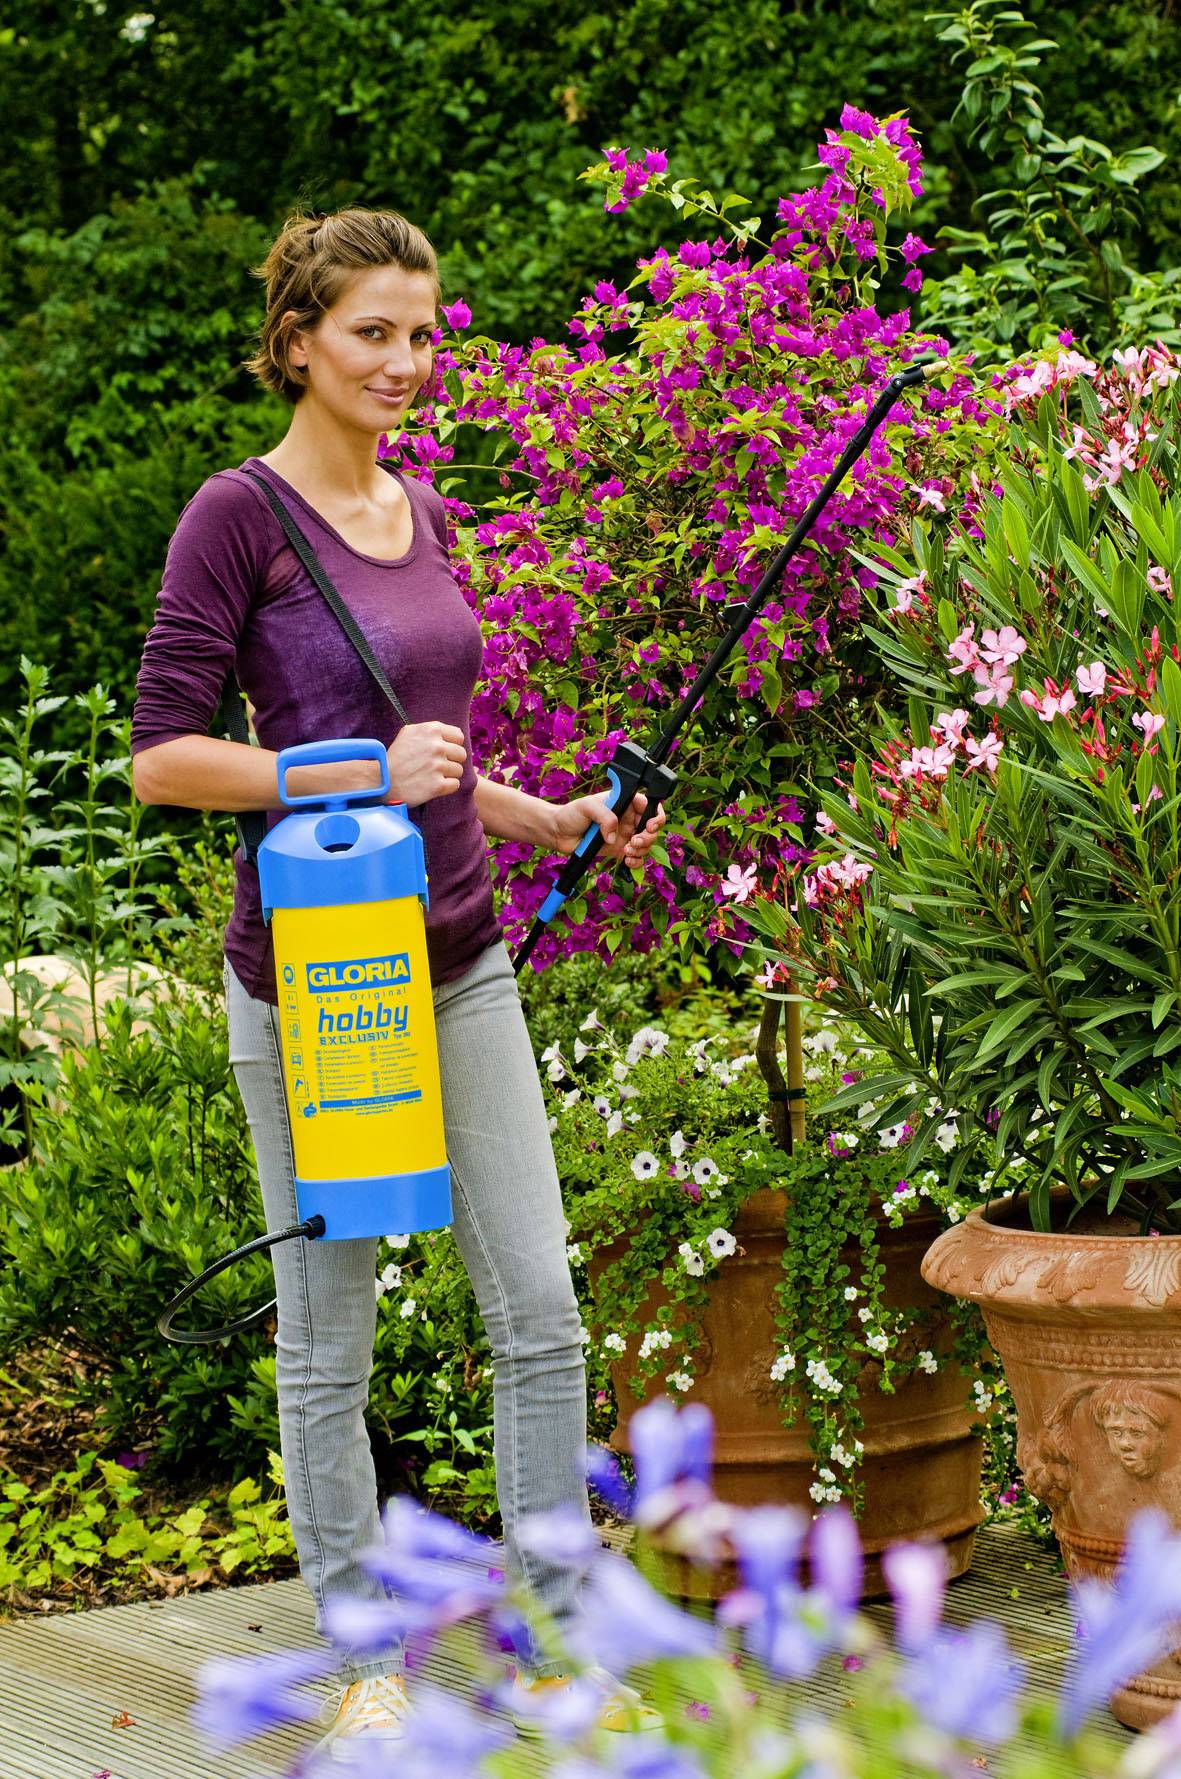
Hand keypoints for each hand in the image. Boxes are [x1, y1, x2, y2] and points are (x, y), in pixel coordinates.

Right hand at [386, 722, 466, 806]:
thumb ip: (429, 730)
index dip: (453, 745)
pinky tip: (434, 785)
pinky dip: (447, 787)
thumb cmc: (395, 757)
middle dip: (452, 760)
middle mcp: (436, 746)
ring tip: (432, 776)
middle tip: (437, 766)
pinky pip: (455, 785)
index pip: (459, 737)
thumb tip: (447, 733)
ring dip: (448, 775)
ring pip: (459, 770)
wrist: (382, 780)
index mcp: (431, 730)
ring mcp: (438, 766)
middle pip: (461, 754)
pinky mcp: (437, 785)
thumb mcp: (408, 733)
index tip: (444, 752)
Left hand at [552, 790, 666, 865]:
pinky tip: (628, 860)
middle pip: (651, 827)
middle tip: (634, 841)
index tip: (649, 825)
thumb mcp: (586, 807)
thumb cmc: (571, 814)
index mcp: (624, 802)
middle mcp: (628, 818)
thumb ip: (604, 816)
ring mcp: (625, 834)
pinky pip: (636, 857)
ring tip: (627, 850)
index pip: (648, 805)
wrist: (558, 833)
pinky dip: (636, 861)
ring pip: (646, 844)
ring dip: (642, 850)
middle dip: (648, 836)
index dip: (655, 815)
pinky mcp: (619, 850)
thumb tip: (614, 835)